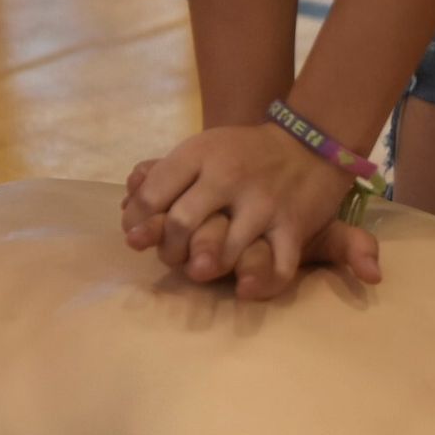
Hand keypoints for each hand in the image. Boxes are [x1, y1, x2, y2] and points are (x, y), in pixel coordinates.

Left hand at [120, 127, 382, 298]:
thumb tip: (125, 208)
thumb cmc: (242, 154)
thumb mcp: (201, 149)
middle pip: (181, 223)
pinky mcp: (293, 225)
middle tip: (173, 257)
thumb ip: (162, 175)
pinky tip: (243, 290)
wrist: (308, 143)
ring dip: (205, 267)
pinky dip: (259, 283)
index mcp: (201, 154)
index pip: (153, 194)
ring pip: (223, 249)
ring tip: (200, 270)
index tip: (137, 235)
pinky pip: (277, 264)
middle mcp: (229, 176)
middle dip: (169, 250)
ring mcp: (263, 203)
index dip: (137, 221)